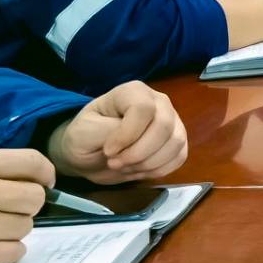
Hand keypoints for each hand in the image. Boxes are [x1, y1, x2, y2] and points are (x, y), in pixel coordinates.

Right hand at [0, 149, 51, 262]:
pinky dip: (5, 252)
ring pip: (26, 227)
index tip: (44, 181)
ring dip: (13, 229)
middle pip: (35, 198)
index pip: (31, 161)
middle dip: (27, 204)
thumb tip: (21, 178)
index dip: (44, 172)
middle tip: (10, 208)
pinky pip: (14, 253)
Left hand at [48, 82, 187, 183]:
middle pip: (164, 126)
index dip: (128, 135)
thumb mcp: (83, 132)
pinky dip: (158, 170)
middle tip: (114, 163)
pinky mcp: (176, 142)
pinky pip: (179, 157)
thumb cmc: (85, 137)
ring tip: (125, 166)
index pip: (144, 109)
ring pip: (176, 143)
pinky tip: (139, 169)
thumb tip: (128, 143)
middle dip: (138, 153)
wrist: (90, 153)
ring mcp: (172, 121)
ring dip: (147, 164)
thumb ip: (106, 132)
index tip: (108, 151)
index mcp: (133, 92)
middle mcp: (159, 102)